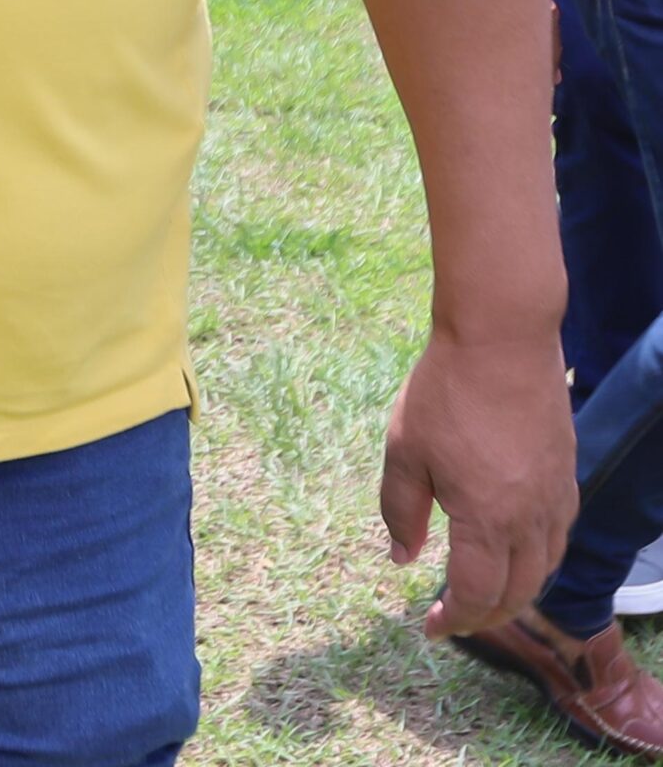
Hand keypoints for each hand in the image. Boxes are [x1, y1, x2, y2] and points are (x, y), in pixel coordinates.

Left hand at [381, 325, 575, 638]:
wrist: (501, 340)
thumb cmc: (444, 391)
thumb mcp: (405, 450)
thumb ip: (401, 510)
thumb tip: (401, 558)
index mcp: (486, 519)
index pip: (476, 594)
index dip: (454, 619)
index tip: (431, 628)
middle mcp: (530, 519)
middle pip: (517, 593)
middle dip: (485, 616)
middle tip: (454, 617)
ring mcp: (556, 499)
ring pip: (544, 570)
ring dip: (515, 592)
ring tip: (482, 592)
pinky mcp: (567, 477)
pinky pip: (558, 538)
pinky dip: (536, 560)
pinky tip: (513, 550)